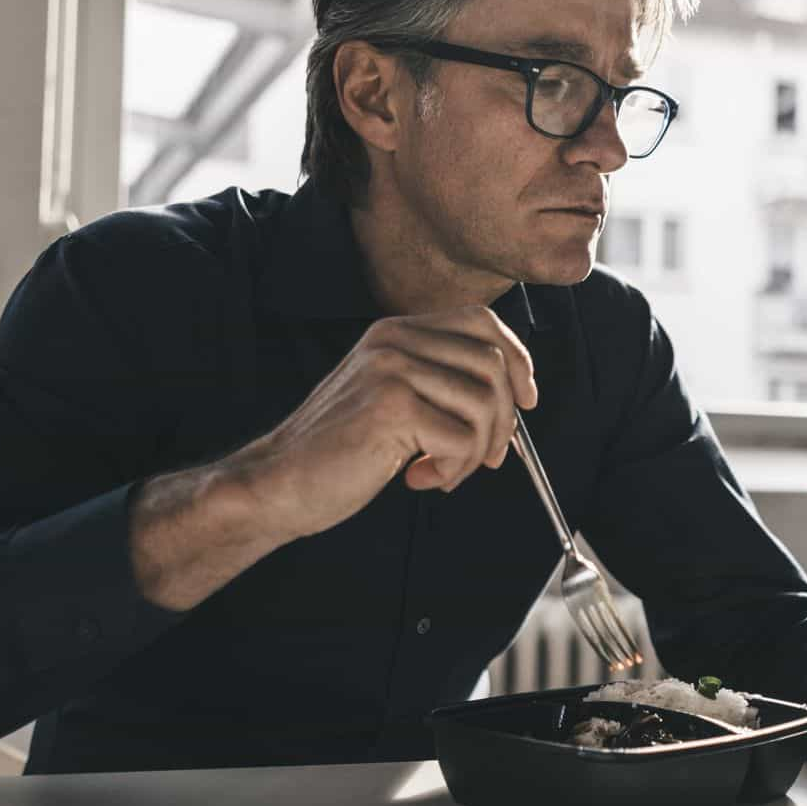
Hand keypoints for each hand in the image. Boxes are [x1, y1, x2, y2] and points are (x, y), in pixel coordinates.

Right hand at [237, 307, 538, 541]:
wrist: (279, 483)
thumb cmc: (338, 452)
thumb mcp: (391, 401)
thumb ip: (439, 386)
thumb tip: (514, 401)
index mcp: (394, 332)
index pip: (480, 322)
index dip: (516, 359)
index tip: (526, 401)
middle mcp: (393, 341)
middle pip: (492, 364)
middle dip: (503, 421)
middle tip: (485, 458)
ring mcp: (392, 369)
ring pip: (484, 404)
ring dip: (476, 452)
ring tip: (443, 471)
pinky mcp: (392, 406)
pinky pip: (462, 440)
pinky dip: (454, 469)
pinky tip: (421, 478)